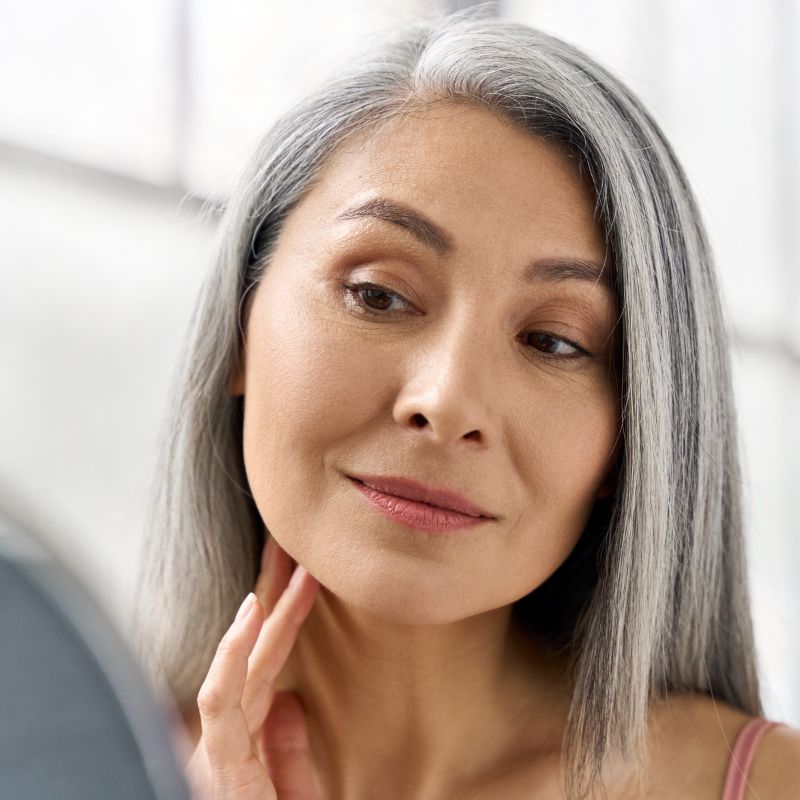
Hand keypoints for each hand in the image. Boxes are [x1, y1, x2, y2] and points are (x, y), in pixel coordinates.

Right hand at [185, 537, 320, 798]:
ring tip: (286, 563)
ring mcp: (222, 750)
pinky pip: (221, 701)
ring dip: (264, 610)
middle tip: (293, 548)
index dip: (286, 618)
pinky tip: (252, 614)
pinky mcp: (219, 766)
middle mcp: (230, 740)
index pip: (268, 667)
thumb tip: (291, 702)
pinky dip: (233, 654)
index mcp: (249, 742)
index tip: (307, 576)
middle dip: (274, 598)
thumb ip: (290, 755)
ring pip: (238, 664)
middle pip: (255, 655)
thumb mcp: (293, 799)